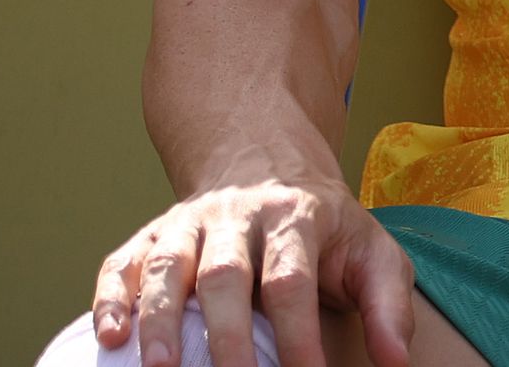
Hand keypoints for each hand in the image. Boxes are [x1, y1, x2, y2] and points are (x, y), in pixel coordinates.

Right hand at [93, 177, 417, 366]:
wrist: (268, 161)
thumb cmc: (326, 226)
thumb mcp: (372, 251)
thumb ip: (388, 306)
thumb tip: (398, 363)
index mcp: (297, 216)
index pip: (293, 280)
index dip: (297, 334)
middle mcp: (238, 215)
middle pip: (226, 275)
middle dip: (226, 335)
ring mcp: (190, 222)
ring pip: (168, 266)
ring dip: (158, 318)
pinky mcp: (153, 234)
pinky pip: (123, 262)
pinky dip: (110, 297)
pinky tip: (111, 335)